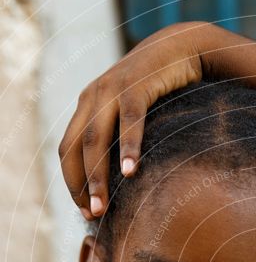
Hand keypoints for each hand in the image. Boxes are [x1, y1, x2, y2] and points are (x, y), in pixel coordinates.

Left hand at [58, 21, 208, 217]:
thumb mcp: (133, 111)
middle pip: (76, 150)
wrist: (182, 46)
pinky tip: (132, 171)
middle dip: (81, 186)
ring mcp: (112, 89)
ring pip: (95, 140)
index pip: (68, 152)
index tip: (86, 210)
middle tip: (93, 216)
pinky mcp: (136, 84)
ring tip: (104, 206)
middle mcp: (92, 97)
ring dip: (98, 177)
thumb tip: (123, 178)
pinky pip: (130, 121)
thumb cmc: (161, 86)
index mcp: (88, 106)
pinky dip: (128, 147)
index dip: (73, 183)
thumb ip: (120, 135)